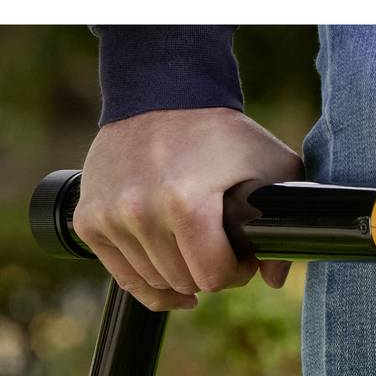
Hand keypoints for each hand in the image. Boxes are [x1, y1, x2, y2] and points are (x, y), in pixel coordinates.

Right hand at [75, 108, 301, 311]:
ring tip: (192, 249)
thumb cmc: (220, 131)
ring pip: (153, 282)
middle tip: (217, 249)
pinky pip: (123, 275)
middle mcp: (140, 212)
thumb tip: (273, 277)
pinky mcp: (88, 219)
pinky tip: (167, 271)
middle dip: (208, 272)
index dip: (236, 272)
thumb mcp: (272, 166)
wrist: (162, 93)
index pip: (212, 277)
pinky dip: (146, 279)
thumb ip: (287, 222)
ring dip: (177, 274)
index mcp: (185, 203)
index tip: (241, 256)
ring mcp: (109, 217)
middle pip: (184, 282)